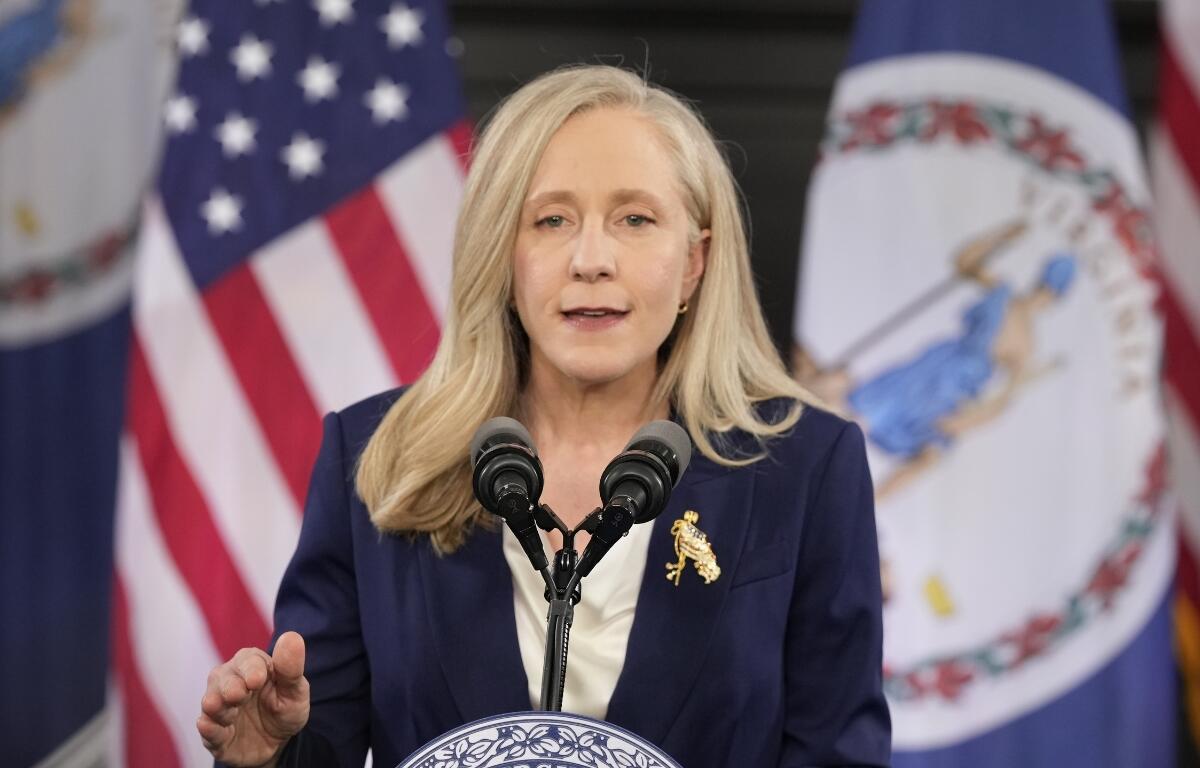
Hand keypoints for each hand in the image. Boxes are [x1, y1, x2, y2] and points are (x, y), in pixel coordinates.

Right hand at [197, 631, 310, 766]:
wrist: (278, 744)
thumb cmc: (286, 709)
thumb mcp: (295, 692)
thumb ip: (291, 669)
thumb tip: (291, 637)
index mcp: (253, 666)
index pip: (247, 660)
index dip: (251, 669)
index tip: (257, 680)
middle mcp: (230, 682)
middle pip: (222, 678)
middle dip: (229, 686)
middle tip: (237, 695)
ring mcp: (220, 708)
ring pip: (210, 701)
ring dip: (216, 706)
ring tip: (221, 711)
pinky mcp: (214, 733)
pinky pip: (207, 729)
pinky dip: (207, 728)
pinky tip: (207, 725)